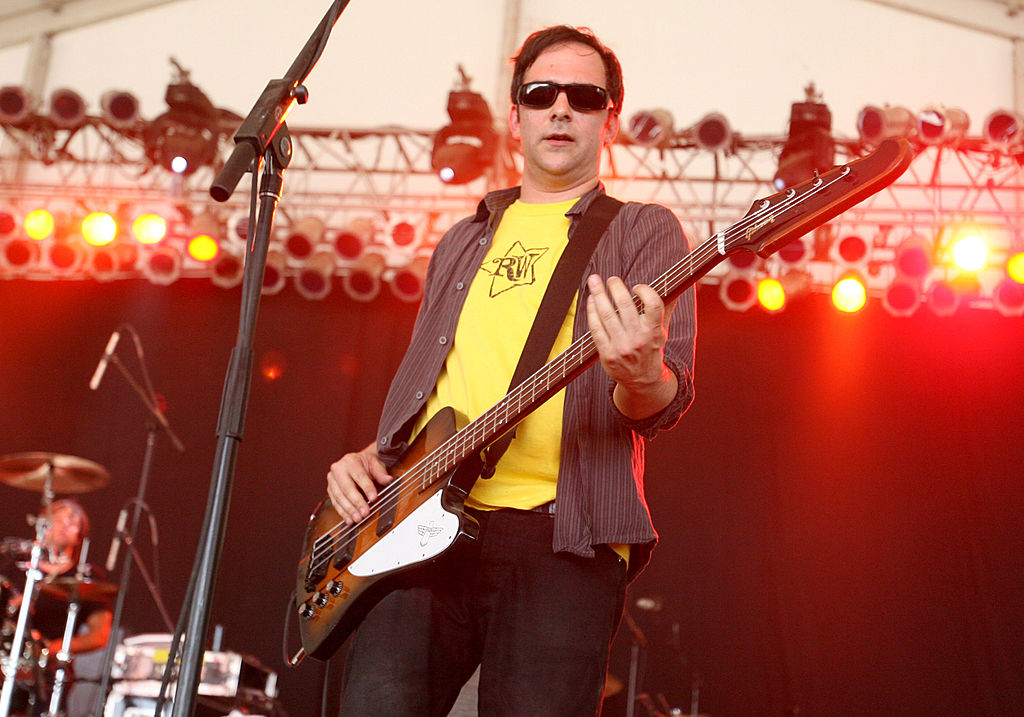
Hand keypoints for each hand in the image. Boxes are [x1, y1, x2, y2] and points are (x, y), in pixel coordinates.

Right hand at [326, 445, 393, 524]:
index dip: (367, 488)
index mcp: (350, 460)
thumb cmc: (366, 464)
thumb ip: (381, 473)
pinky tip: (349, 520)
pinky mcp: (329, 490)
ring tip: (358, 518)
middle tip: (365, 512)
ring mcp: (332, 480)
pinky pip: (335, 503)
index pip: (359, 476)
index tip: (374, 498)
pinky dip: (342, 512)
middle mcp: (338, 469)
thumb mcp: (376, 464)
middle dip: (357, 502)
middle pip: (347, 488)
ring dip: (349, 510)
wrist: (356, 462)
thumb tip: (388, 480)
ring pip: (339, 497)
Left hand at [586, 274, 676, 417]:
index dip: (645, 291)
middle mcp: (638, 339)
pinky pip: (596, 329)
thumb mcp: (662, 331)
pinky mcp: (607, 354)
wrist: (642, 380)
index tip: (636, 287)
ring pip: (607, 314)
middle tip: (611, 279)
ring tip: (594, 282)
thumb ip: (666, 308)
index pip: (653, 305)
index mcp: (654, 331)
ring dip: (598, 295)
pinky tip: (591, 302)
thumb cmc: (651, 349)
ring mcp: (621, 347)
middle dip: (615, 287)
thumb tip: (676, 286)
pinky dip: (592, 312)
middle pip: (624, 305)